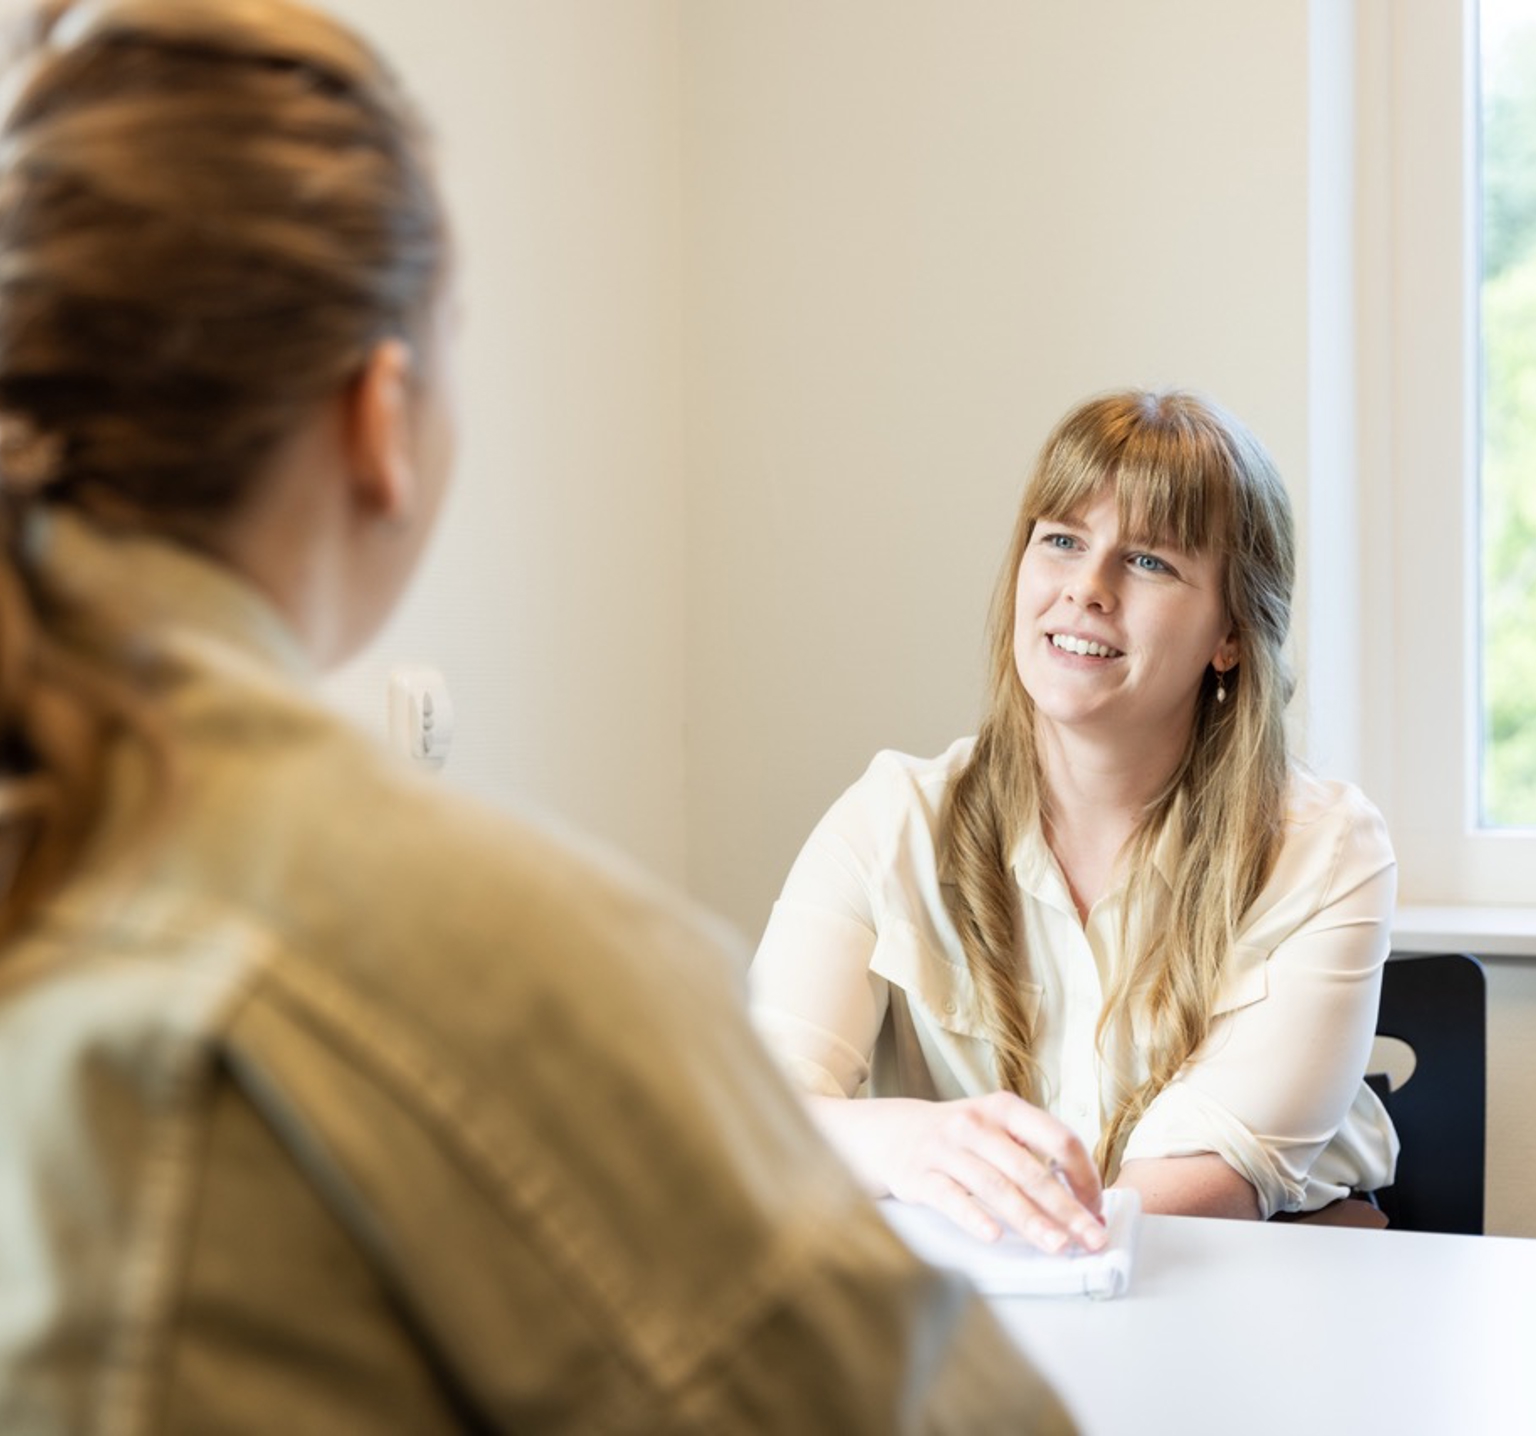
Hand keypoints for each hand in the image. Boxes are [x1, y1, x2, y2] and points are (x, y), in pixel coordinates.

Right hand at [813, 1091, 1105, 1251]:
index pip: (1058, 1138)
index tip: (1097, 1208)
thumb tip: (1082, 1200)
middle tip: (1092, 1239)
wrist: (890, 1132)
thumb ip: (1032, 1153)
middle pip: (1031, 1171)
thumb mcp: (993, 1126)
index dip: (1084, 1175)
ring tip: (1058, 1247)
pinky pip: (951, 1198)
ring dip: (1031, 1220)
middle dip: (1066, 1209)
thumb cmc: (957, 1137)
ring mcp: (946, 1149)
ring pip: (996, 1188)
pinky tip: (995, 1237)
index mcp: (1004, 1108)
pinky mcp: (919, 1176)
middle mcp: (976, 1124)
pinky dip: (974, 1217)